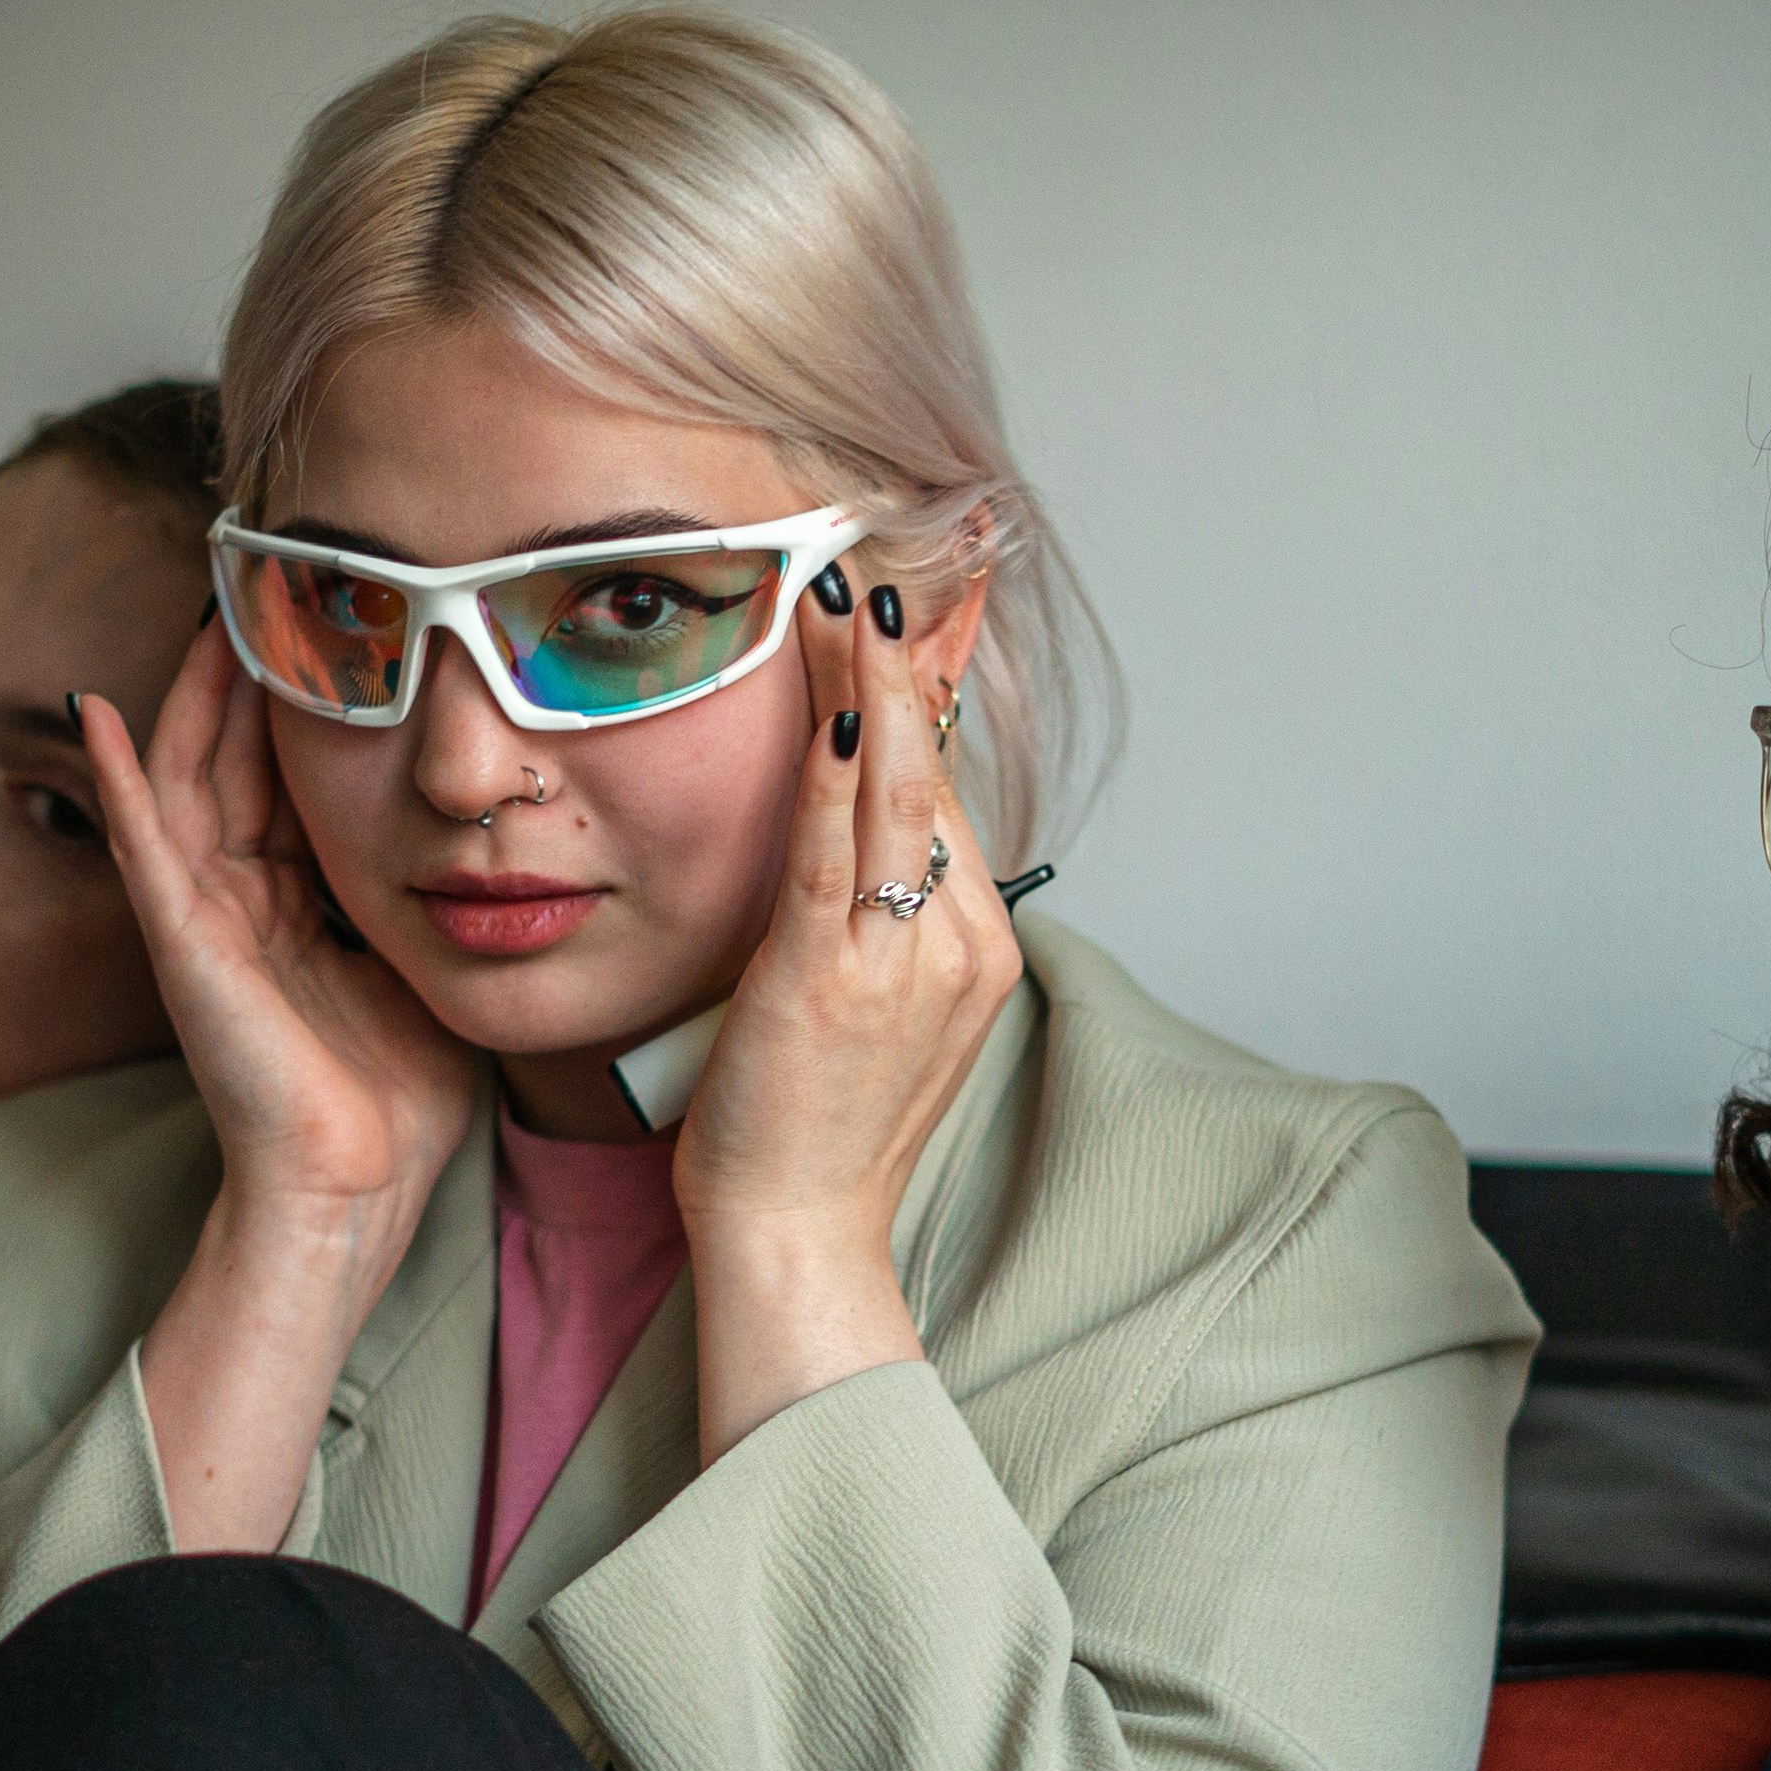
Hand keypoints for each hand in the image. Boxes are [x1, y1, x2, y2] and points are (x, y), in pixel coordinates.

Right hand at [80, 634, 475, 1225]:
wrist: (357, 1191)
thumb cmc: (397, 1105)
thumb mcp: (430, 970)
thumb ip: (431, 903)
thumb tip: (485, 846)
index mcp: (294, 910)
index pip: (285, 781)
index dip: (298, 703)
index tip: (332, 624)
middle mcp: (238, 904)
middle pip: (229, 760)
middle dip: (244, 671)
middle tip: (266, 580)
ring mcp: (201, 921)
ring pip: (184, 778)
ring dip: (193, 694)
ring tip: (210, 607)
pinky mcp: (183, 946)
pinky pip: (141, 844)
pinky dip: (117, 776)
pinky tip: (96, 708)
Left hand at [675, 564, 1019, 1455]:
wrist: (796, 1235)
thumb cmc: (810, 1131)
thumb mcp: (862, 1006)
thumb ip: (870, 912)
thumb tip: (851, 821)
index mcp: (975, 946)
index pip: (950, 783)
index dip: (940, 680)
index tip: (943, 587)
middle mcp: (958, 941)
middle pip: (939, 762)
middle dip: (923, 645)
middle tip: (913, 535)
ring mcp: (904, 956)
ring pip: (901, 784)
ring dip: (879, 669)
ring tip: (862, 574)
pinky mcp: (834, 972)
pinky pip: (842, 839)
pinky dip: (843, 756)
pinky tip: (836, 685)